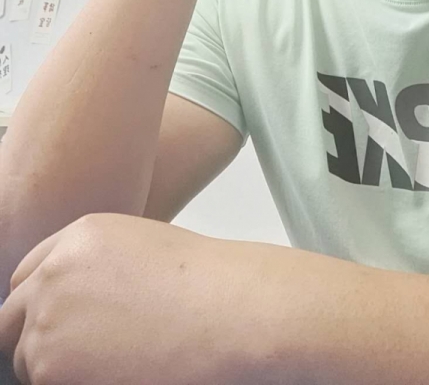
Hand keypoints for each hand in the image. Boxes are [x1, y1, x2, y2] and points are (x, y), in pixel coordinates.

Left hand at [0, 213, 253, 384]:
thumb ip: (91, 267)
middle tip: (72, 355)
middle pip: (10, 318)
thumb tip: (75, 301)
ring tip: (110, 363)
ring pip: (26, 361)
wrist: (226, 310)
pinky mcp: (50, 370)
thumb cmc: (203, 284)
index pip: (25, 276)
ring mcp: (47, 324)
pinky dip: (70, 384)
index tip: (56, 322)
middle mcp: (52, 276)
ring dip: (54, 368)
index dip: (39, 303)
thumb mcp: (139, 248)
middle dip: (32, 336)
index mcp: (76, 239)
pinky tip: (114, 375)